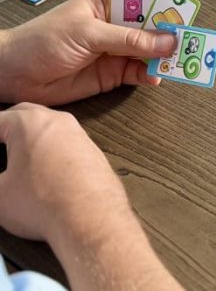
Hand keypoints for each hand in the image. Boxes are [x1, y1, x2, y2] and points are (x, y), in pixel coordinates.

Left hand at [0, 0, 175, 105]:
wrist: (13, 75)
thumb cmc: (43, 40)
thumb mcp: (88, 34)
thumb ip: (129, 39)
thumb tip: (166, 41)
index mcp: (111, 1)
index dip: (166, 6)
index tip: (184, 17)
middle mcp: (118, 23)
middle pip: (153, 27)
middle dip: (171, 35)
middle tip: (189, 44)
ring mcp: (117, 49)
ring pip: (151, 52)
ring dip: (165, 58)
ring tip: (181, 63)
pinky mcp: (114, 73)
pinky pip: (140, 73)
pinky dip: (152, 75)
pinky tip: (157, 77)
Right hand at [0, 103, 130, 242]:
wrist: (90, 216)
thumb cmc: (44, 202)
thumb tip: (1, 178)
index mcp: (30, 122)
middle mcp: (58, 120)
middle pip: (23, 115)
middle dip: (3, 127)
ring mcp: (78, 133)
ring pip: (46, 126)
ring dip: (26, 136)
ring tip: (11, 156)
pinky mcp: (91, 149)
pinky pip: (63, 141)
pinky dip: (47, 147)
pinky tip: (38, 166)